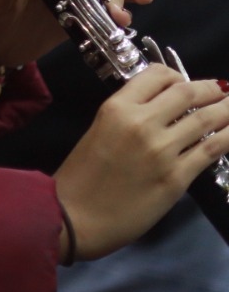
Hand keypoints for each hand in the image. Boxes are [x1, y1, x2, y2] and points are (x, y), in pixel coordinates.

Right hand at [54, 65, 228, 259]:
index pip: (157, 75)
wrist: (77, 216)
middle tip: (223, 90)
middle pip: (188, 93)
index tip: (187, 82)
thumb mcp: (99, 131)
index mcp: (116, 108)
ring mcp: (161, 149)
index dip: (178, 75)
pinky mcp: (177, 176)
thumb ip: (129, 117)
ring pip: (206, 119)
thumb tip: (164, 112)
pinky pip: (211, 149)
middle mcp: (141, 122)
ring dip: (227, 110)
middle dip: (212, 89)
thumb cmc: (81, 176)